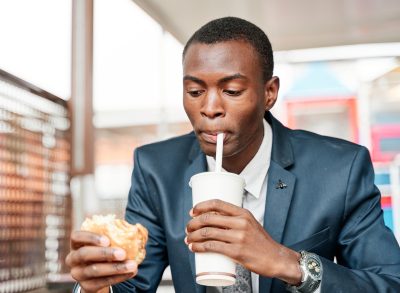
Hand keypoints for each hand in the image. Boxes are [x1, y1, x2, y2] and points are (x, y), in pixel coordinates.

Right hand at [66, 231, 137, 292]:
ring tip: (132, 265)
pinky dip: (118, 277)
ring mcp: (77, 273)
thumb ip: (113, 235)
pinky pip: (101, 282)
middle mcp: (73, 258)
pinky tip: (131, 273)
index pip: (76, 236)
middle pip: (85, 254)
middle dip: (105, 253)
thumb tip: (136, 228)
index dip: (91, 237)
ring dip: (115, 267)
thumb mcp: (104, 243)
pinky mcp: (86, 286)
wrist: (97, 276)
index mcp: (76, 244)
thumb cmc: (104, 253)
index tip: (107, 240)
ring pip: (94, 270)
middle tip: (123, 253)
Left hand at [185, 199, 300, 284]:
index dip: (201, 206)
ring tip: (188, 239)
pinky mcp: (236, 252)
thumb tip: (213, 219)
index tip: (192, 211)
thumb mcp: (250, 223)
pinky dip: (199, 247)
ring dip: (193, 236)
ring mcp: (238, 237)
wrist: (275, 258)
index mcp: (243, 213)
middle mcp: (240, 223)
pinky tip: (194, 248)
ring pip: (207, 233)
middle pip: (209, 218)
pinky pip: (212, 247)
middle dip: (193, 223)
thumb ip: (234, 219)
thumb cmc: (261, 242)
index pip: (217, 203)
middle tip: (188, 228)